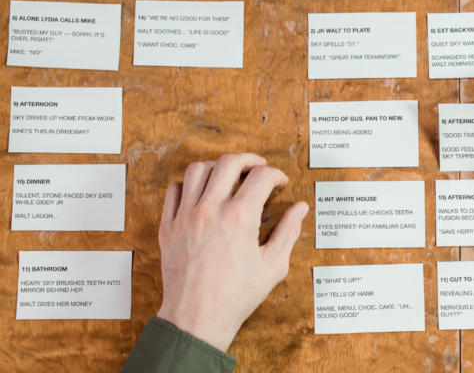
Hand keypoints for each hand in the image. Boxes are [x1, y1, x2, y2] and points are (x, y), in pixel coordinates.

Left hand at [156, 153, 308, 350]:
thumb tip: (300, 208)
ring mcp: (185, 217)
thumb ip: (288, 231)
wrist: (197, 318)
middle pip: (229, 163)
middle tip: (258, 167)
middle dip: (249, 160)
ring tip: (229, 175)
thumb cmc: (236, 296)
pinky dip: (189, 184)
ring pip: (198, 170)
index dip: (276, 174)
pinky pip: (174, 190)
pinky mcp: (168, 227)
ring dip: (217, 167)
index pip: (261, 176)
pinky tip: (202, 193)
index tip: (280, 182)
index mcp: (239, 218)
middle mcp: (210, 211)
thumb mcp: (273, 265)